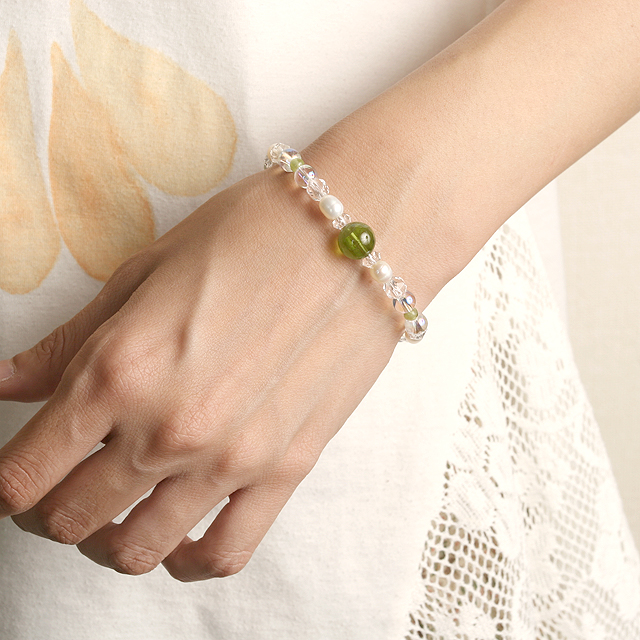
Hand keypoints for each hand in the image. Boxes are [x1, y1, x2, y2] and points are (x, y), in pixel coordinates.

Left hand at [0, 148, 404, 580]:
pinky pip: (224, 553)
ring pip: (137, 550)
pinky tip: (178, 538)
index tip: (11, 475)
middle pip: (71, 519)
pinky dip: (186, 561)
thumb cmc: (252, 235)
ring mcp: (232, 459)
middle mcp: (169, 430)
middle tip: (59, 483)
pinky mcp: (287, 470)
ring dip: (107, 540)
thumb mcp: (145, 272)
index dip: (3, 484)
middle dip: (48, 511)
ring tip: (114, 509)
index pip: (24, 473)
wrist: (357, 238)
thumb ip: (71, 343)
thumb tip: (9, 384)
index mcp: (119, 370)